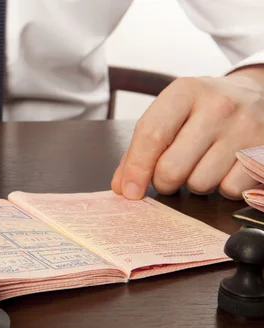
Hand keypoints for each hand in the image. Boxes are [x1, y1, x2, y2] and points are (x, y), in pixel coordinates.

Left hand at [111, 66, 263, 199]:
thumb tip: (122, 186)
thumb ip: (141, 148)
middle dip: (163, 182)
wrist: (258, 95)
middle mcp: (218, 107)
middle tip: (168, 174)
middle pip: (172, 168)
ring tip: (201, 163)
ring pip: (199, 183)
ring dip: (193, 183)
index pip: (152, 135)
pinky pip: (229, 190)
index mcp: (186, 91)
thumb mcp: (171, 113)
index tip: (129, 191)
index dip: (136, 169)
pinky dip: (221, 187)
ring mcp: (245, 129)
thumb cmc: (203, 109)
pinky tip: (224, 167)